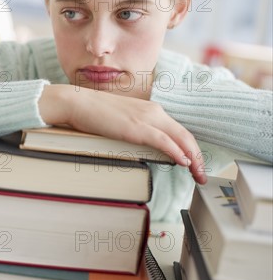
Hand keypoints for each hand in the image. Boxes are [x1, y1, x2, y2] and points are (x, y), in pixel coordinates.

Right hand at [38, 84, 206, 183]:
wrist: (77, 103)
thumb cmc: (93, 113)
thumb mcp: (121, 121)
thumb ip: (136, 129)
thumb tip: (144, 146)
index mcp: (150, 110)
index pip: (179, 131)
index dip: (190, 148)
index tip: (194, 164)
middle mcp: (154, 112)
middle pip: (186, 136)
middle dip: (198, 158)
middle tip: (202, 176)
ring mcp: (146, 119)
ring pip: (181, 139)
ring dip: (193, 159)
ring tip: (198, 175)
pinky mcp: (137, 128)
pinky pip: (164, 142)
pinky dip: (177, 152)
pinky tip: (184, 163)